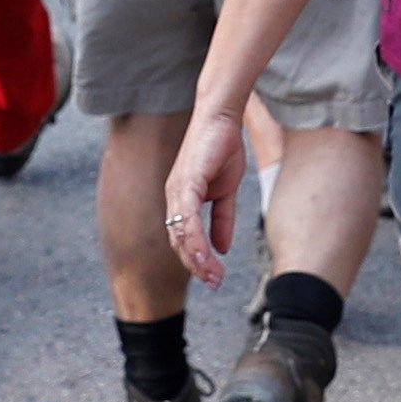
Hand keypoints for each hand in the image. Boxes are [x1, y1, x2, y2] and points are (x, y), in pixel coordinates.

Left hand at [159, 105, 248, 284]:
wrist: (221, 117)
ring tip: (213, 276)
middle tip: (215, 284)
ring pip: (181, 234)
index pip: (184, 240)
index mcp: (182, 202)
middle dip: (196, 267)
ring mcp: (177, 191)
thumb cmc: (222, 148)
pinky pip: (188, 217)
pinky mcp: (186, 182)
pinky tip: (204, 254)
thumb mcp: (226, 191)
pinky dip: (194, 238)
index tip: (215, 279)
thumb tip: (222, 248)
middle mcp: (174, 199)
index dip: (197, 261)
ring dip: (197, 259)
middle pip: (179, 242)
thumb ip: (222, 219)